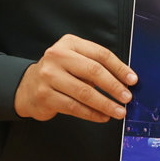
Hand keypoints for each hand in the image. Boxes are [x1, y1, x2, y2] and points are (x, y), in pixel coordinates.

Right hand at [14, 35, 135, 121]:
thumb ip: (95, 66)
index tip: (132, 80)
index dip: (119, 68)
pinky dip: (92, 114)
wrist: (27, 87)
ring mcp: (49, 76)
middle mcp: (57, 56)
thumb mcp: (74, 61)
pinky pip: (74, 107)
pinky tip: (102, 117)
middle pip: (93, 71)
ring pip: (84, 92)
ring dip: (105, 104)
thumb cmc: (58, 74)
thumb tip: (124, 82)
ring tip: (119, 111)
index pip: (100, 54)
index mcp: (69, 44)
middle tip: (127, 97)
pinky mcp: (45, 95)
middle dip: (114, 86)